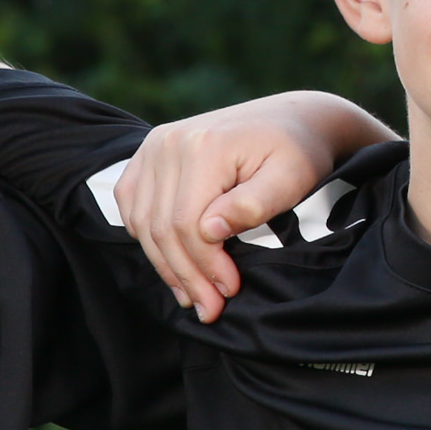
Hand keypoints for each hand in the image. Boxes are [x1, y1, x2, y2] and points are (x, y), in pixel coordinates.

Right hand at [113, 94, 392, 321]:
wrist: (292, 120)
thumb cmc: (298, 153)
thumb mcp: (292, 178)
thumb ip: (254, 203)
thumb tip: (211, 231)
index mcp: (203, 146)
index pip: (187, 223)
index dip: (205, 265)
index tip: (229, 291)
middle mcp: (169, 142)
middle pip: (161, 226)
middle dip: (185, 275)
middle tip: (208, 309)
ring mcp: (154, 145)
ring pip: (143, 221)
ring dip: (165, 264)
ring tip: (190, 295)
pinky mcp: (149, 152)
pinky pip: (132, 204)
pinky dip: (145, 237)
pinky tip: (170, 262)